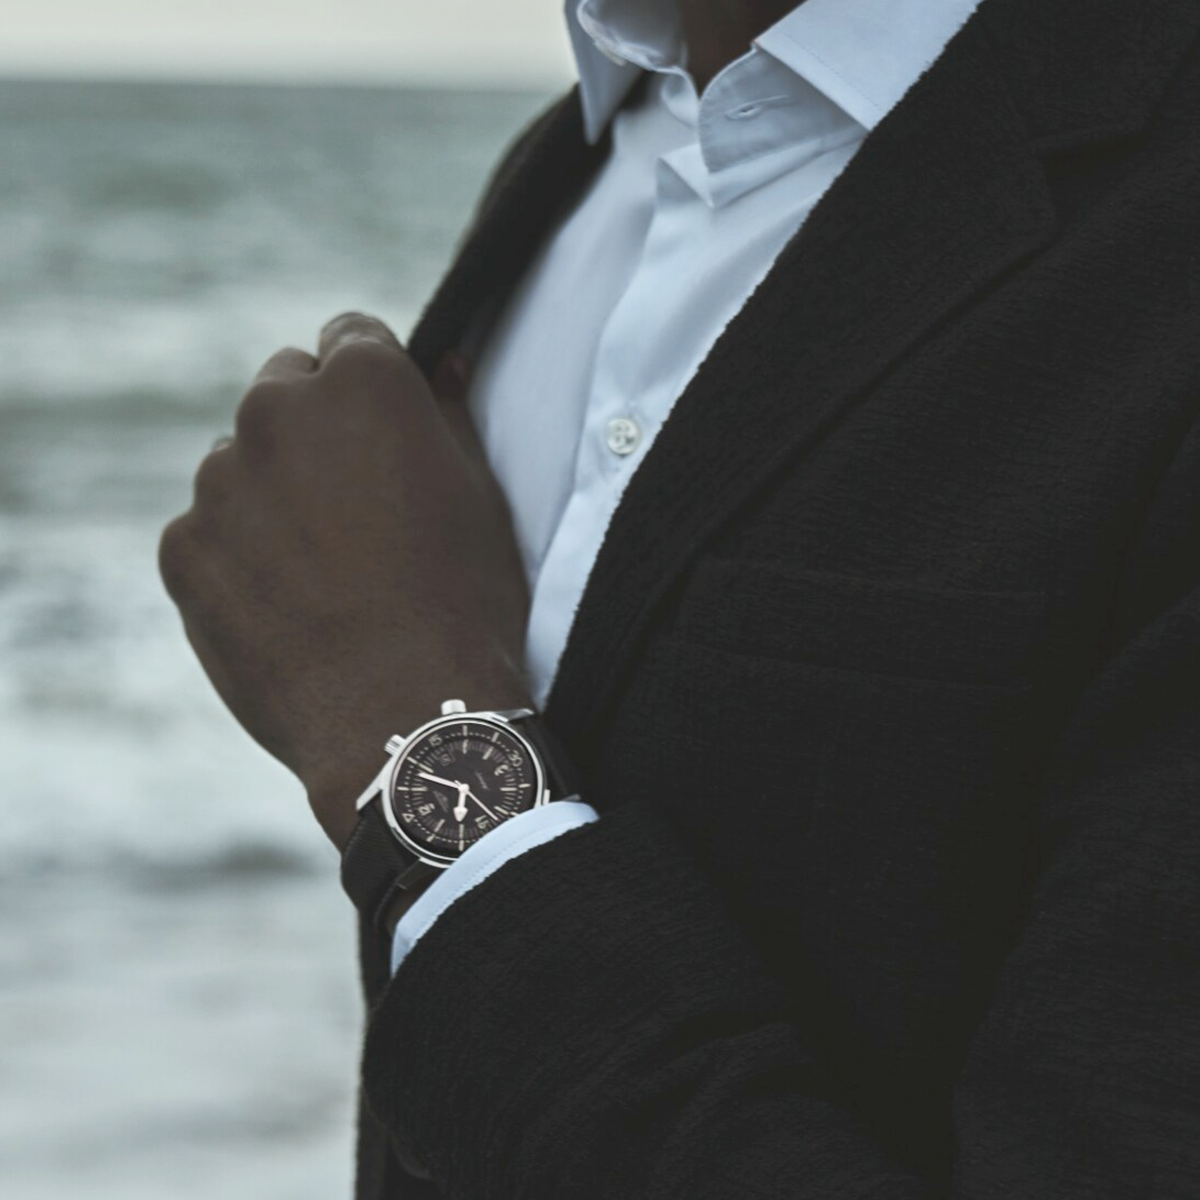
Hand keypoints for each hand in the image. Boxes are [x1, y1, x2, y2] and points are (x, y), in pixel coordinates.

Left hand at [159, 313, 533, 849]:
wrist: (405, 718)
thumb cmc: (465, 604)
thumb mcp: (482, 497)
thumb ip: (451, 414)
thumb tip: (444, 364)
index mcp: (361, 384)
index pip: (351, 336)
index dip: (374, 382)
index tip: (384, 427)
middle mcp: (276, 411)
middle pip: (284, 390)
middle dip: (315, 430)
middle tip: (356, 506)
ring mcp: (218, 482)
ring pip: (240, 465)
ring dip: (272, 495)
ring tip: (324, 572)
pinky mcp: (183, 550)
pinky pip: (207, 532)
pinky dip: (237, 556)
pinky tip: (288, 607)